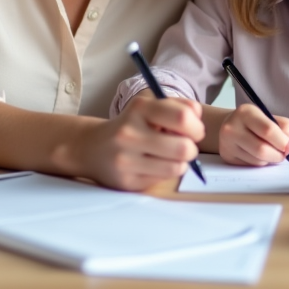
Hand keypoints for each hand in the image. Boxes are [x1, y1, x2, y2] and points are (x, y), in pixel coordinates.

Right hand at [73, 96, 204, 190]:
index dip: (196, 127)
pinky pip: (162, 179)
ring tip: (170, 156)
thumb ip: (177, 106)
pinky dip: (165, 172)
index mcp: (139, 109)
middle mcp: (129, 133)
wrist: (91, 147)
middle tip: (185, 146)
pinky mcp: (126, 181)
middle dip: (191, 148)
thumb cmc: (129, 125)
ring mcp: (126, 160)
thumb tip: (198, 115)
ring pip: (176, 167)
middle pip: (183, 147)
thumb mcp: (148, 107)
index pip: (182, 117)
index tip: (193, 130)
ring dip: (181, 163)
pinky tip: (154, 165)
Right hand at [218, 104, 288, 165]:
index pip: (268, 130)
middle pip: (261, 149)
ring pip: (257, 161)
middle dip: (278, 155)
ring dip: (269, 160)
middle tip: (283, 154)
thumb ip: (285, 127)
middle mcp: (232, 128)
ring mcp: (227, 144)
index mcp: (246, 112)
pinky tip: (258, 155)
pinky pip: (251, 166)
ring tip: (270, 151)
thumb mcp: (270, 116)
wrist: (229, 125)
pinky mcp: (227, 157)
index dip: (282, 141)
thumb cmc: (255, 121)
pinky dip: (260, 162)